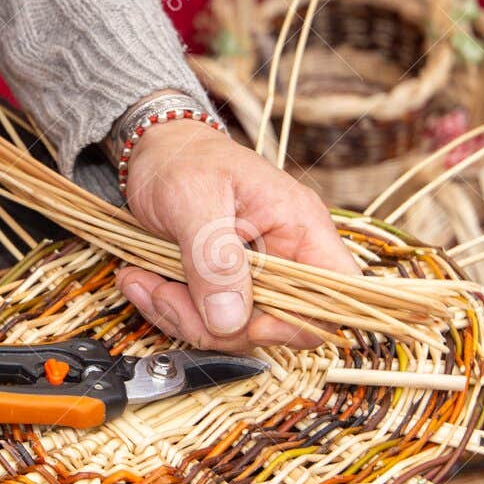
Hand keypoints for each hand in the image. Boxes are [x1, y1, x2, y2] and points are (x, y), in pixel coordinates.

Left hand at [116, 120, 360, 349]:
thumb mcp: (193, 200)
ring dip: (184, 318)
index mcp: (300, 227)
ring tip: (146, 282)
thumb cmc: (182, 160)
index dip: (304, 321)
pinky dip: (172, 311)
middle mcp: (287, 256)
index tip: (252, 324)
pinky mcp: (225, 288)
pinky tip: (145, 283)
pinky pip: (208, 323)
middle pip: (279, 326)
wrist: (155, 152)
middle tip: (167, 295)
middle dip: (218, 326)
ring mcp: (256, 276)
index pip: (338, 291)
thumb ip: (214, 260)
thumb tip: (232, 321)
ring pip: (236, 331)